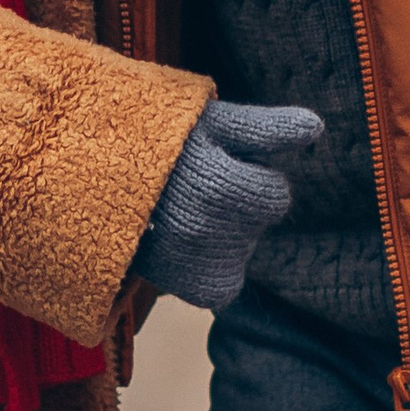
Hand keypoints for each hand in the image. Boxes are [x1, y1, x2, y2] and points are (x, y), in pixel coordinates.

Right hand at [132, 101, 322, 311]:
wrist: (92, 178)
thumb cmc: (159, 140)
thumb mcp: (210, 121)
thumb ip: (265, 127)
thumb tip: (317, 127)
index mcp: (221, 189)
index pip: (274, 196)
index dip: (252, 177)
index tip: (218, 166)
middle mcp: (209, 234)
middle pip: (259, 223)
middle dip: (241, 202)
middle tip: (199, 186)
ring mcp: (197, 266)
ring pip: (244, 250)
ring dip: (228, 234)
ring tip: (187, 210)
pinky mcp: (188, 289)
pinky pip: (226, 285)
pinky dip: (215, 268)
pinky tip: (190, 244)